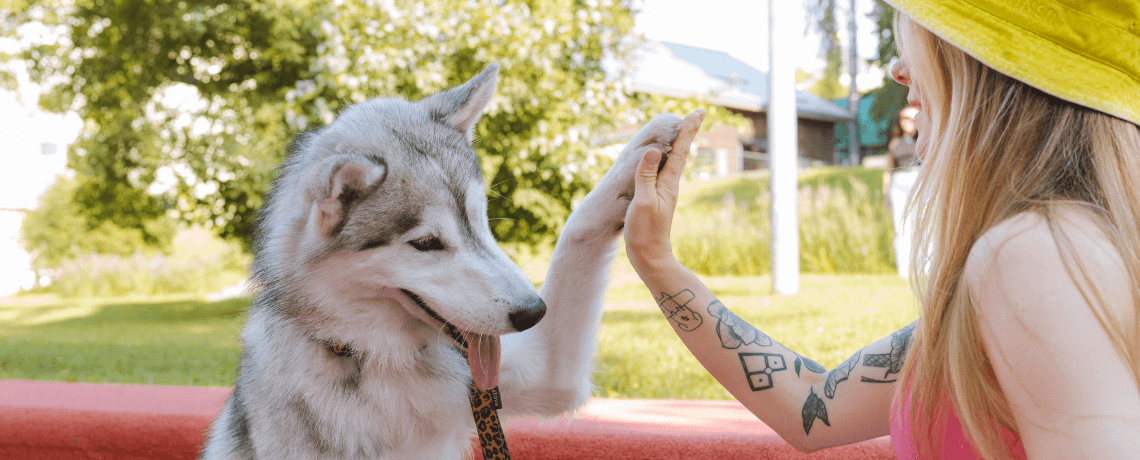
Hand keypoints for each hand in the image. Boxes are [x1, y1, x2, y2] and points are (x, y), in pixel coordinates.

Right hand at [624, 110, 703, 275]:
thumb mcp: (644, 202)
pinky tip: (661, 160)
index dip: (688, 130)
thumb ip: (646, 176)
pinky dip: (665, 159)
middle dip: (686, 133)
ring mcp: (663, 192)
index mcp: (668, 182)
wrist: (649, 256)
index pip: (680, 150)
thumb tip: (653, 150)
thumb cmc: (645, 231)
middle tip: (696, 115)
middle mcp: (669, 184)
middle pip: (680, 152)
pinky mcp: (656, 198)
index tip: (698, 112)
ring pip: (673, 161)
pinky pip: (663, 172)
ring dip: (678, 144)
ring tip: (682, 130)